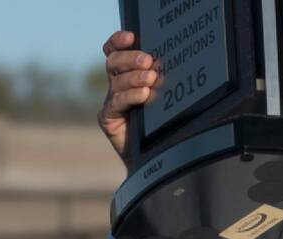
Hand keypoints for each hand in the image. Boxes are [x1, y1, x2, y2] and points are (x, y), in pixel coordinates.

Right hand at [99, 30, 160, 170]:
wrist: (156, 158)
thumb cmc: (165, 125)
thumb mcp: (166, 98)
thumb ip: (163, 79)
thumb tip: (174, 61)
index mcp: (128, 74)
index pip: (115, 50)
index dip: (119, 41)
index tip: (131, 37)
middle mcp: (116, 85)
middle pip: (113, 62)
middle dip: (130, 58)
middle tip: (148, 61)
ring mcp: (111, 101)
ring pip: (116, 81)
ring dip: (134, 77)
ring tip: (151, 78)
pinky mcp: (108, 118)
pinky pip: (116, 102)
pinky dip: (131, 96)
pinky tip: (144, 95)